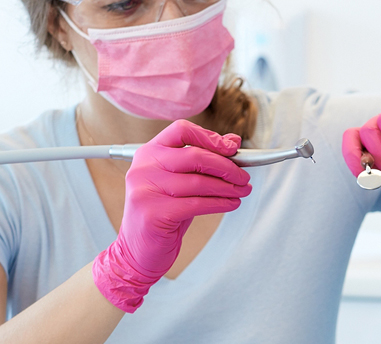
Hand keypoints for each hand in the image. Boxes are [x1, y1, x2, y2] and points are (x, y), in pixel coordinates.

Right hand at [93, 119, 251, 312]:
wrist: (137, 251)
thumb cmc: (161, 214)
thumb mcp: (180, 182)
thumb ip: (202, 161)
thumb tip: (233, 142)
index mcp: (148, 153)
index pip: (181, 130)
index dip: (210, 137)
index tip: (231, 148)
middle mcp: (143, 168)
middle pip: (194, 155)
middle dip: (226, 166)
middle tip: (243, 176)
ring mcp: (146, 190)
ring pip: (199, 181)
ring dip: (228, 187)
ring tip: (242, 191)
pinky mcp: (154, 213)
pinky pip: (197, 204)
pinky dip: (220, 203)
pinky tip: (231, 204)